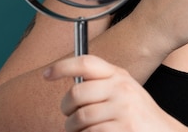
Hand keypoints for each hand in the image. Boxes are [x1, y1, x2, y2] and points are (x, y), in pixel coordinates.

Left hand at [44, 55, 187, 131]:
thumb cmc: (140, 116)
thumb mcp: (126, 92)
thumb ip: (103, 86)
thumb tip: (71, 88)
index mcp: (120, 76)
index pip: (86, 63)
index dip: (63, 66)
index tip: (48, 75)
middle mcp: (122, 88)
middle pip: (76, 94)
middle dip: (66, 109)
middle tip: (69, 116)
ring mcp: (123, 109)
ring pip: (79, 118)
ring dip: (74, 130)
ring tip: (83, 131)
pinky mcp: (123, 129)